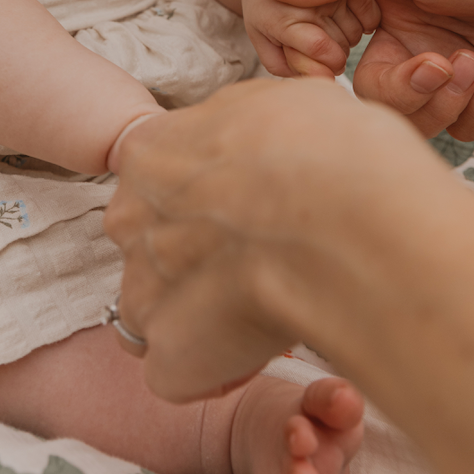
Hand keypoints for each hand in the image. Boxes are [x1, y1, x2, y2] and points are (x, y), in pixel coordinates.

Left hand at [104, 77, 431, 401]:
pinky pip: (177, 371)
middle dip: (198, 257)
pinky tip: (256, 349)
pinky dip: (212, 368)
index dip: (205, 198)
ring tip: (265, 308)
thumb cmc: (324, 148)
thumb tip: (256, 139)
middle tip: (262, 258)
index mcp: (150, 149)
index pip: (159, 177)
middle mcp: (131, 216)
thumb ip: (242, 129)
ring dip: (200, 313)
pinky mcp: (170, 354)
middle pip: (153, 244)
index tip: (246, 208)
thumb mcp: (276, 102)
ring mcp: (143, 287)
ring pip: (159, 308)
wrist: (342, 215)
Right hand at [260, 0, 473, 139]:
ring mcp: (452, 65)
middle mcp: (412, 34)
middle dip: (406, 90)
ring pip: (420, 119)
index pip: (334, 45)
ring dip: (448, 100)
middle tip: (438, 67)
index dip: (331, 64)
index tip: (337, 67)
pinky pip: (466, 127)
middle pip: (376, 95)